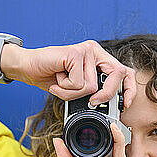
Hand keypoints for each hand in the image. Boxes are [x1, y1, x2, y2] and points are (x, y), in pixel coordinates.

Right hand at [9, 40, 135, 107]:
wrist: (27, 67)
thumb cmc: (51, 78)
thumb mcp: (77, 89)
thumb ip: (93, 93)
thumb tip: (108, 107)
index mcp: (99, 58)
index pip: (124, 72)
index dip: (129, 89)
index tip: (125, 104)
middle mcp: (95, 51)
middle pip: (116, 75)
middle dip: (105, 95)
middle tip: (90, 102)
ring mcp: (86, 50)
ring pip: (93, 85)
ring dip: (73, 93)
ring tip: (61, 84)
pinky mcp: (75, 53)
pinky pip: (79, 83)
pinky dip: (65, 88)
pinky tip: (57, 78)